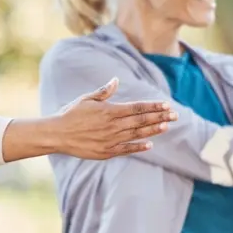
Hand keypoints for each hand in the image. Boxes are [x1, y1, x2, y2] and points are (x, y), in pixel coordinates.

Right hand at [47, 78, 174, 159]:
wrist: (56, 135)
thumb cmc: (70, 115)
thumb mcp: (85, 99)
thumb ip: (103, 92)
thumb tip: (116, 80)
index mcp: (109, 111)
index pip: (137, 108)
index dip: (153, 106)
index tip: (166, 105)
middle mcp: (112, 125)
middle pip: (141, 121)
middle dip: (160, 117)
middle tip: (175, 115)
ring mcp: (110, 140)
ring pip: (137, 134)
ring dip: (153, 130)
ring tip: (166, 126)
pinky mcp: (105, 152)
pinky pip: (126, 149)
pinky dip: (138, 147)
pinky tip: (149, 144)